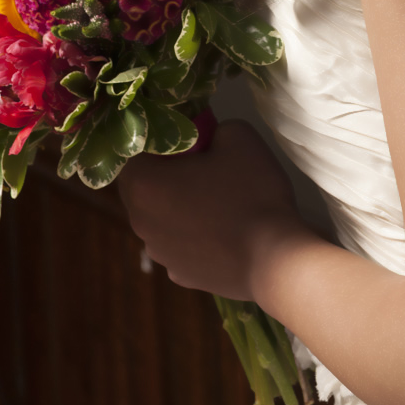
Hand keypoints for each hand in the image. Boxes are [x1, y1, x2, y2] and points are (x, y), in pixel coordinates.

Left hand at [118, 119, 303, 298]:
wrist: (273, 258)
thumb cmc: (249, 192)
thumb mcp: (238, 136)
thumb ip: (213, 128)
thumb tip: (209, 139)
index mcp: (144, 185)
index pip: (131, 154)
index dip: (156, 142)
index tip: (183, 139)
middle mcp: (141, 223)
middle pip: (141, 189)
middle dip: (163, 174)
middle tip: (199, 164)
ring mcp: (160, 255)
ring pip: (160, 219)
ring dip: (177, 206)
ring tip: (216, 200)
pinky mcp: (181, 276)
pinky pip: (179, 245)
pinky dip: (192, 235)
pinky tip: (222, 231)